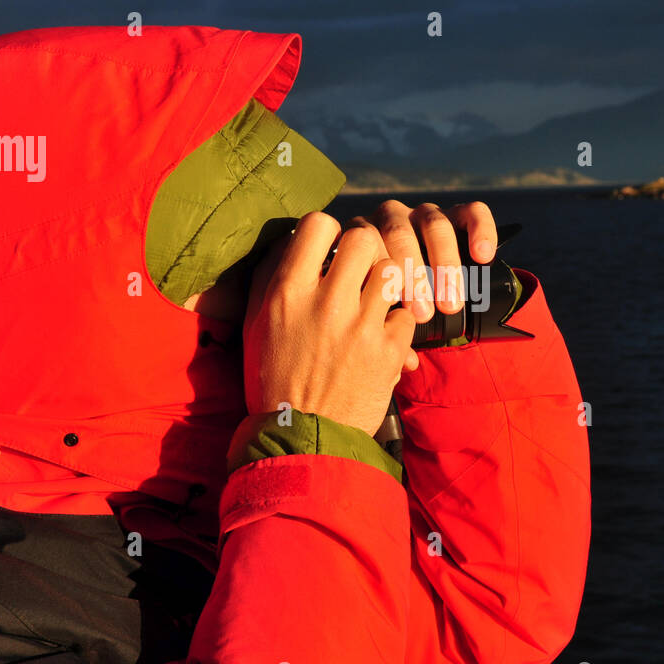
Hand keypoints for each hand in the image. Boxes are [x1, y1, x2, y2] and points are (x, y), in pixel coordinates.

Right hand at [242, 212, 417, 435]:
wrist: (301, 438)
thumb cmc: (272, 379)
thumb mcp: (255, 324)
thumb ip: (270, 278)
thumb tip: (291, 239)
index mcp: (288, 293)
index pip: (317, 224)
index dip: (328, 230)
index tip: (329, 248)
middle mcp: (326, 303)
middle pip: (364, 240)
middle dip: (365, 250)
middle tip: (359, 270)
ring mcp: (361, 327)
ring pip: (393, 273)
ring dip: (386, 283)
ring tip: (374, 301)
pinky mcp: (388, 352)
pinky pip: (407, 314)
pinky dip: (398, 322)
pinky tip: (382, 334)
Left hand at [348, 200, 497, 322]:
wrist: (423, 285)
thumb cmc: (396, 307)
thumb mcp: (385, 315)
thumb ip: (389, 331)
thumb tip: (408, 361)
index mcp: (365, 239)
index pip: (368, 246)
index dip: (382, 280)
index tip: (399, 314)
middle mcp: (390, 218)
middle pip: (398, 233)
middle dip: (414, 276)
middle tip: (425, 315)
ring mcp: (423, 212)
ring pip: (433, 224)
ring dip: (444, 264)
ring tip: (452, 305)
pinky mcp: (456, 211)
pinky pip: (470, 212)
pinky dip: (479, 231)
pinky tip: (484, 258)